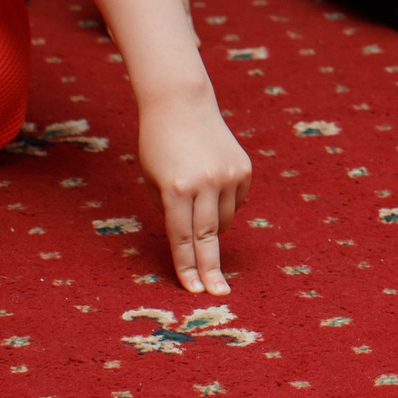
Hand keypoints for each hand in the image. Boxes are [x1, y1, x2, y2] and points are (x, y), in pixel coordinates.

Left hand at [137, 97, 251, 295]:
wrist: (181, 103)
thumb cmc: (158, 145)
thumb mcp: (153, 181)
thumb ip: (172, 211)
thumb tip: (197, 239)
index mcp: (176, 188)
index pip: (181, 239)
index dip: (186, 267)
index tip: (193, 290)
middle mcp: (205, 183)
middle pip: (208, 238)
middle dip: (211, 269)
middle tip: (219, 293)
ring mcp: (228, 175)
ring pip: (224, 220)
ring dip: (212, 225)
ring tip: (198, 203)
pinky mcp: (244, 168)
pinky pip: (237, 201)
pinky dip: (225, 202)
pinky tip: (212, 182)